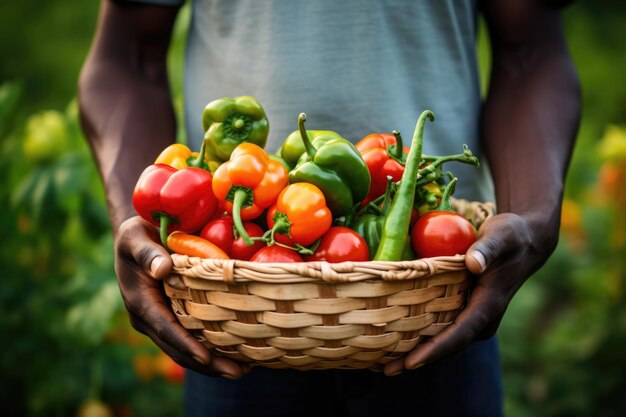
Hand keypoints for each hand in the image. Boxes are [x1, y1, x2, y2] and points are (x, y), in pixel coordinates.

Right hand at [115, 216, 248, 378]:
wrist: (135, 238)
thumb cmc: (137, 233)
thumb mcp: (135, 236)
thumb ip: (147, 254)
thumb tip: (162, 270)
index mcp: (140, 302)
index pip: (165, 329)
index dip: (185, 344)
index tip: (206, 357)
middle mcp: (149, 318)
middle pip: (179, 349)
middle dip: (208, 364)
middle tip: (238, 373)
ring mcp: (160, 321)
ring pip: (186, 350)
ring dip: (213, 364)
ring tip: (243, 371)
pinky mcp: (172, 318)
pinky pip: (191, 338)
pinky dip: (211, 349)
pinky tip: (236, 353)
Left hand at [384, 213, 554, 375]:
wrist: (525, 242)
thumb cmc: (511, 237)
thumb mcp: (502, 237)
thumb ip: (487, 249)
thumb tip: (474, 264)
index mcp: (489, 305)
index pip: (460, 334)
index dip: (435, 350)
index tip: (411, 362)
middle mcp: (482, 319)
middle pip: (448, 348)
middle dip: (418, 361)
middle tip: (386, 371)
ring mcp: (475, 319)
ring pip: (445, 345)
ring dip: (417, 355)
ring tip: (385, 366)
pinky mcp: (467, 313)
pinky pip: (444, 333)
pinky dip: (422, 340)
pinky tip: (397, 343)